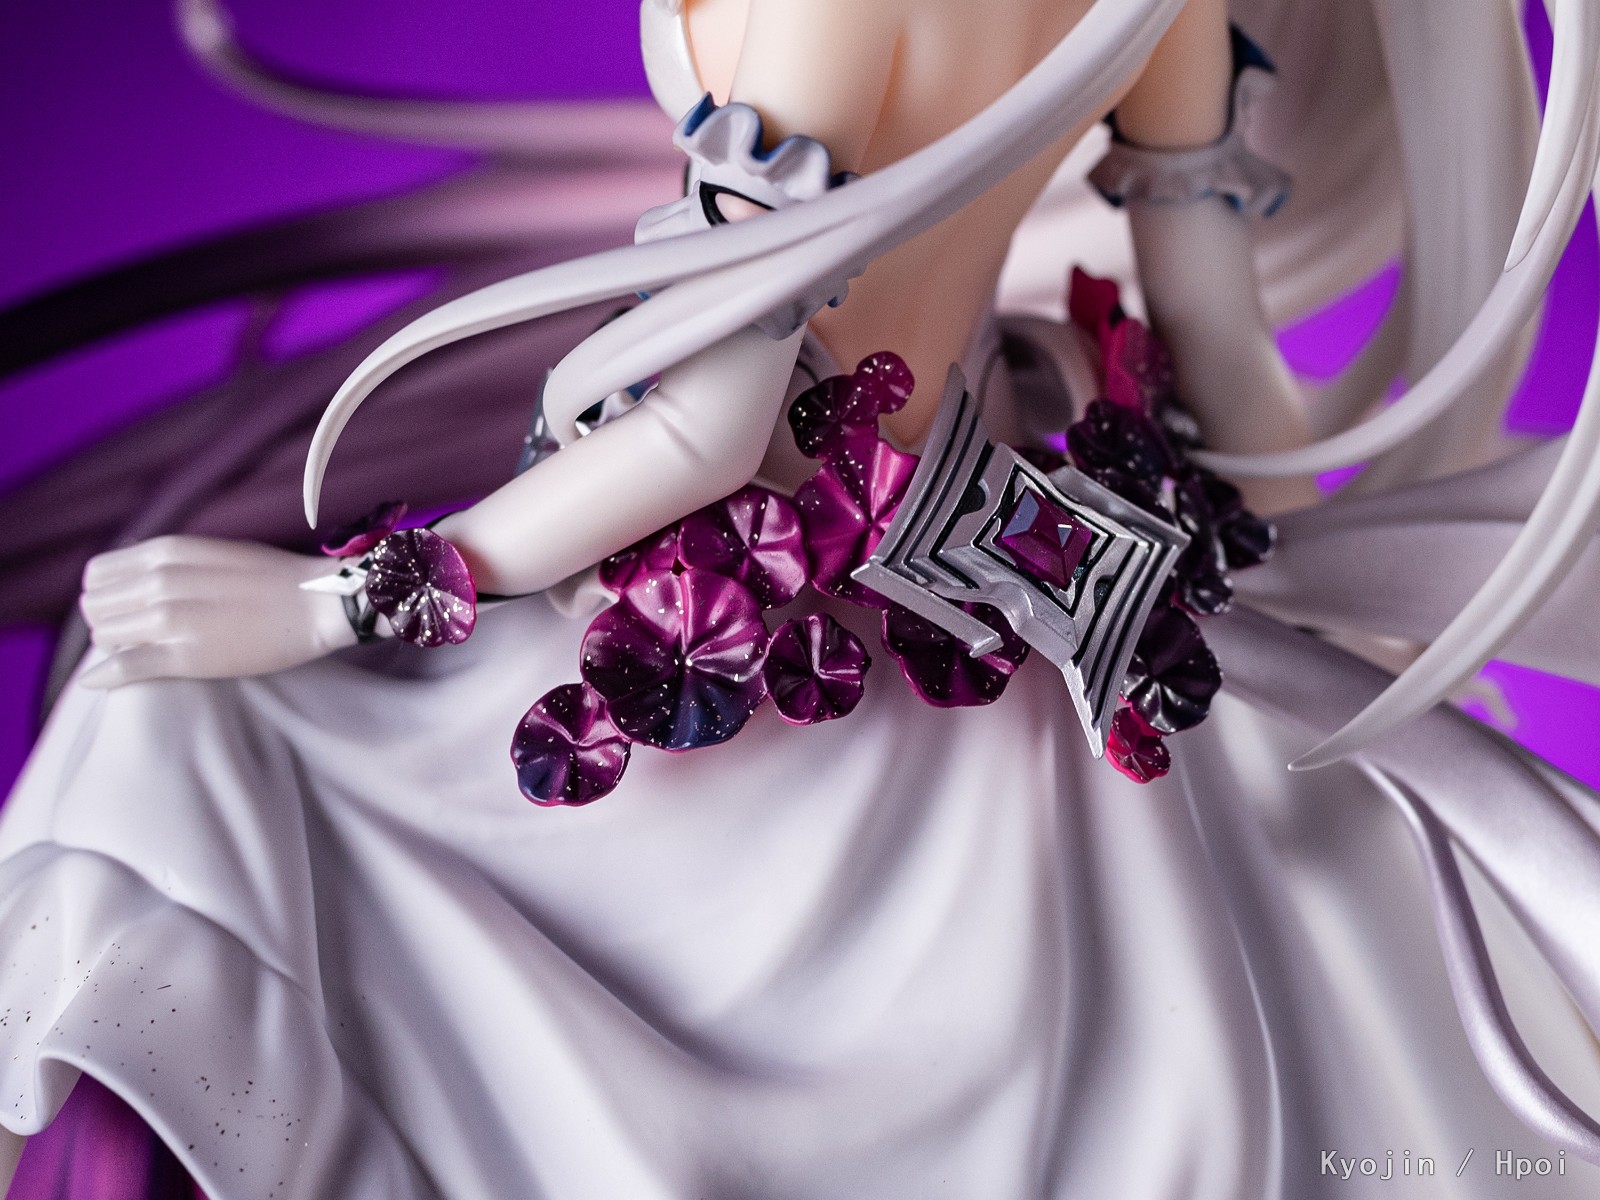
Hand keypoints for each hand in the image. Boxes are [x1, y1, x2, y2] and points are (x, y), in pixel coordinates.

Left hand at [78, 536, 357, 688]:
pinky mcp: (185, 656)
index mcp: (166, 551)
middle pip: (94, 607)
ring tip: (146, 651)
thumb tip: (135, 573)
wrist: (318, 603)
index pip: (97, 575)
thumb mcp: (211, 552)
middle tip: (136, 635)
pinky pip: (122, 668)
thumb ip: (169, 561)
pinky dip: (104, 676)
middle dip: (108, 622)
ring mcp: (170, 619)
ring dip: (116, 647)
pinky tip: (98, 681)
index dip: (106, 595)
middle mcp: (160, 580)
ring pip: (103, 636)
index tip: (127, 609)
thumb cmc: (274, 578)